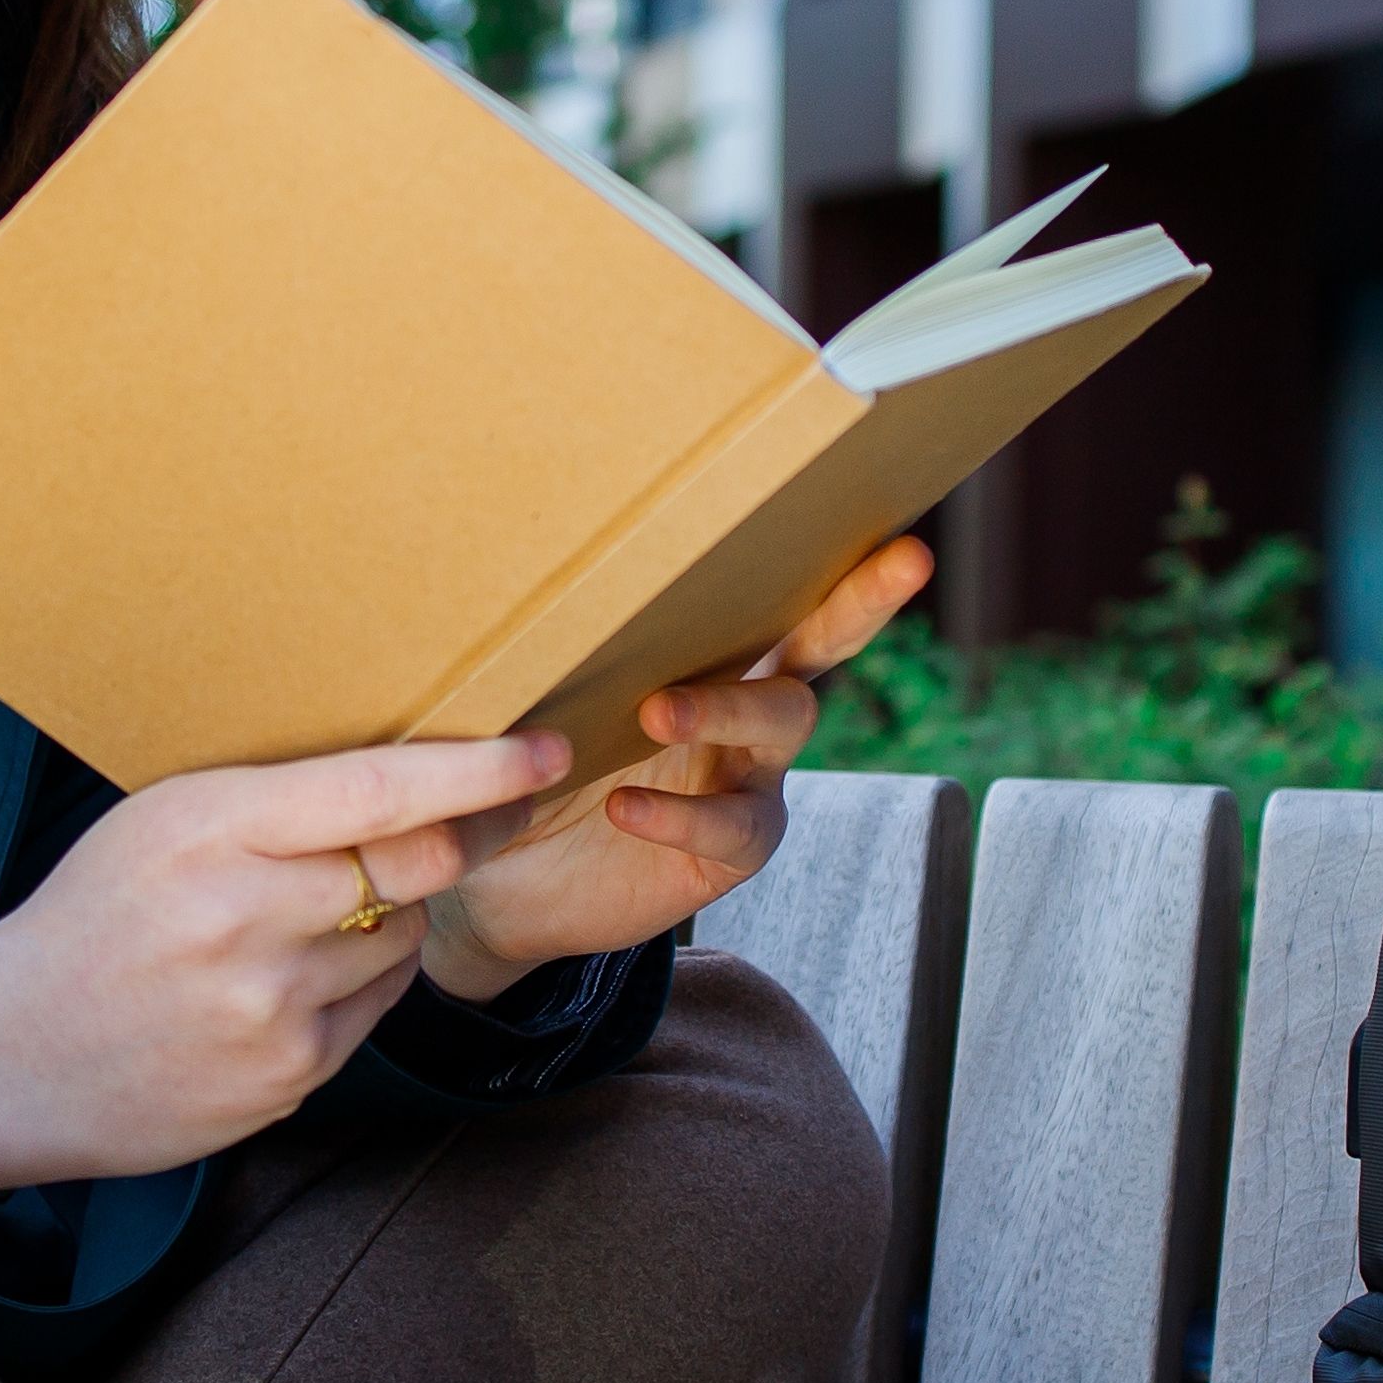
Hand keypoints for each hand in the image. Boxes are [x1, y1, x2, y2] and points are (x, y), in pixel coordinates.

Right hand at [0, 730, 569, 1198]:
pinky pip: (377, 1008)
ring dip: (388, 919)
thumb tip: (417, 779)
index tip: (542, 750)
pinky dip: (359, 982)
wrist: (5, 1056)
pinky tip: (289, 981)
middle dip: (457, 838)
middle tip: (477, 818)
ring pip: (403, 938)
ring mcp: (269, 1006)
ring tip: (306, 921)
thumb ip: (274, 803)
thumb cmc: (92, 918)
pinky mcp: (286, 1076)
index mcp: (207, 828)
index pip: (375, 790)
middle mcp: (244, 916)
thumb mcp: (160, 823)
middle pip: (418, 865)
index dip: (475, 770)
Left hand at [426, 536, 937, 995]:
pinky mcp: (729, 853)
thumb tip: (479, 560)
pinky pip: (734, 825)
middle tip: (903, 558)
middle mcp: (739, 704)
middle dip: (863, 597)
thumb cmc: (515, 764)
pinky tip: (625, 810)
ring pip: (782, 722)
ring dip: (729, 704)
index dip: (820, 544)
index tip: (870, 497)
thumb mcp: (516, 700)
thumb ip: (527, 652)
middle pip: (820, 642)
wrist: (495, 885)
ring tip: (659, 708)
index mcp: (698, 650)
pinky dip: (682, 815)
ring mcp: (744, 776)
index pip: (765, 586)